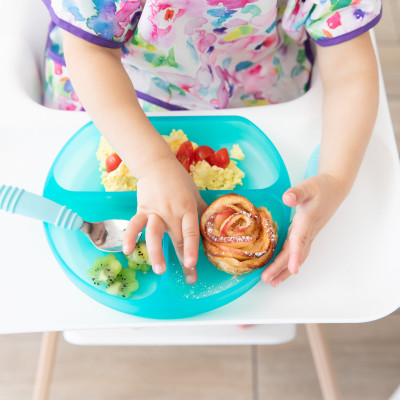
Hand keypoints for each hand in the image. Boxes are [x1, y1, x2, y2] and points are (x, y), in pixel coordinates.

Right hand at [123, 156, 206, 284]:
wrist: (157, 165)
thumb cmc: (179, 180)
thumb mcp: (195, 194)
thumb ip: (202, 211)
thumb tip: (213, 226)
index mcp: (187, 208)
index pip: (191, 231)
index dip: (192, 248)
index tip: (192, 264)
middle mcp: (172, 212)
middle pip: (177, 239)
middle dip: (182, 261)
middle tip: (189, 278)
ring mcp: (156, 212)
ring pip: (154, 234)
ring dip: (156, 253)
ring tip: (159, 270)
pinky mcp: (142, 210)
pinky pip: (135, 225)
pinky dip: (130, 237)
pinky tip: (127, 251)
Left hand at [261, 173, 344, 286]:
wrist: (335, 189)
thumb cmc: (321, 187)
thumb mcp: (308, 186)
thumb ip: (298, 192)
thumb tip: (287, 198)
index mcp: (307, 221)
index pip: (300, 241)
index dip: (296, 255)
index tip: (293, 269)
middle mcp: (308, 232)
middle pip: (294, 254)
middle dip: (281, 268)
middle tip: (267, 280)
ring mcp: (308, 235)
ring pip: (297, 256)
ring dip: (285, 270)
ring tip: (273, 282)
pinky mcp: (306, 234)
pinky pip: (297, 252)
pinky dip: (289, 262)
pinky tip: (281, 268)